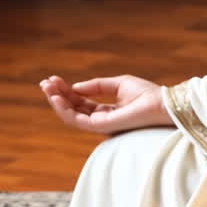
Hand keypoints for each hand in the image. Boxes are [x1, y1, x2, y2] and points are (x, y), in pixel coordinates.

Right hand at [40, 74, 174, 133]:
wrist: (161, 104)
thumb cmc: (146, 94)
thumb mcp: (118, 84)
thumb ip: (97, 85)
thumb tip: (75, 87)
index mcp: (107, 111)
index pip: (81, 102)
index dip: (67, 91)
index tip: (54, 79)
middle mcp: (102, 120)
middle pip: (74, 109)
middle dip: (58, 96)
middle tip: (44, 83)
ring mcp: (101, 125)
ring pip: (72, 116)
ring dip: (57, 103)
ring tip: (47, 88)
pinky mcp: (101, 127)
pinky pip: (77, 121)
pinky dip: (65, 110)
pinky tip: (56, 98)